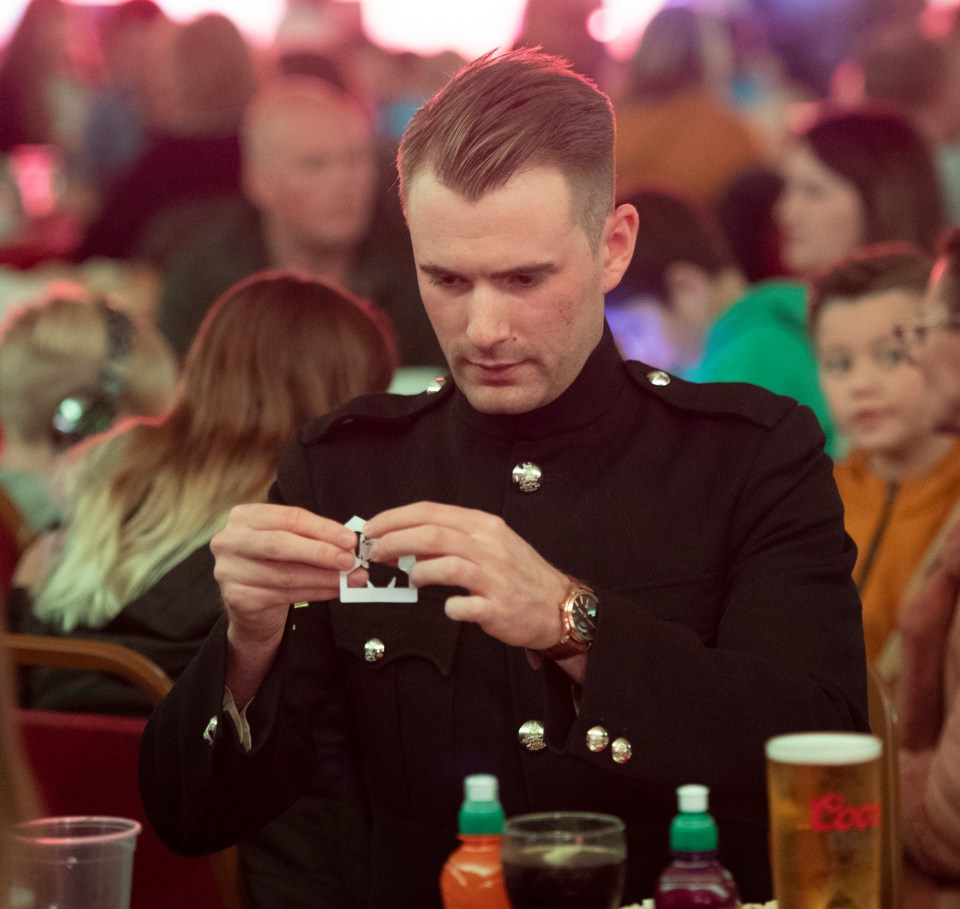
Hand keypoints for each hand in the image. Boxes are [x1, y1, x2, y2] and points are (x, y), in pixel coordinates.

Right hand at [211, 503, 364, 703]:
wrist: (250, 602)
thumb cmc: (273, 563)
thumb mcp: (288, 541)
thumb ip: (311, 537)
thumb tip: (347, 544)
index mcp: (244, 517)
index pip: (289, 518)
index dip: (322, 528)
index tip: (349, 539)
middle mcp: (230, 541)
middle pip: (282, 544)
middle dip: (321, 552)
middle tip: (350, 560)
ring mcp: (230, 570)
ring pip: (286, 574)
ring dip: (325, 577)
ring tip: (351, 579)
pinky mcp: (238, 598)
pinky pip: (286, 595)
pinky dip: (316, 592)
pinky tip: (335, 590)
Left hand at [363, 501, 568, 650]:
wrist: (557, 604)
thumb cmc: (517, 573)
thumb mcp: (487, 544)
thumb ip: (449, 539)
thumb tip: (405, 540)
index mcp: (482, 525)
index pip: (430, 512)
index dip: (394, 518)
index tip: (373, 529)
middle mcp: (488, 546)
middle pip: (431, 535)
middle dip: (394, 541)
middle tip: (374, 552)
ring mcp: (494, 576)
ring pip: (444, 564)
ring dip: (417, 572)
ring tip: (410, 580)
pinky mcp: (497, 607)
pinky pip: (464, 605)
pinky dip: (450, 606)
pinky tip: (447, 608)